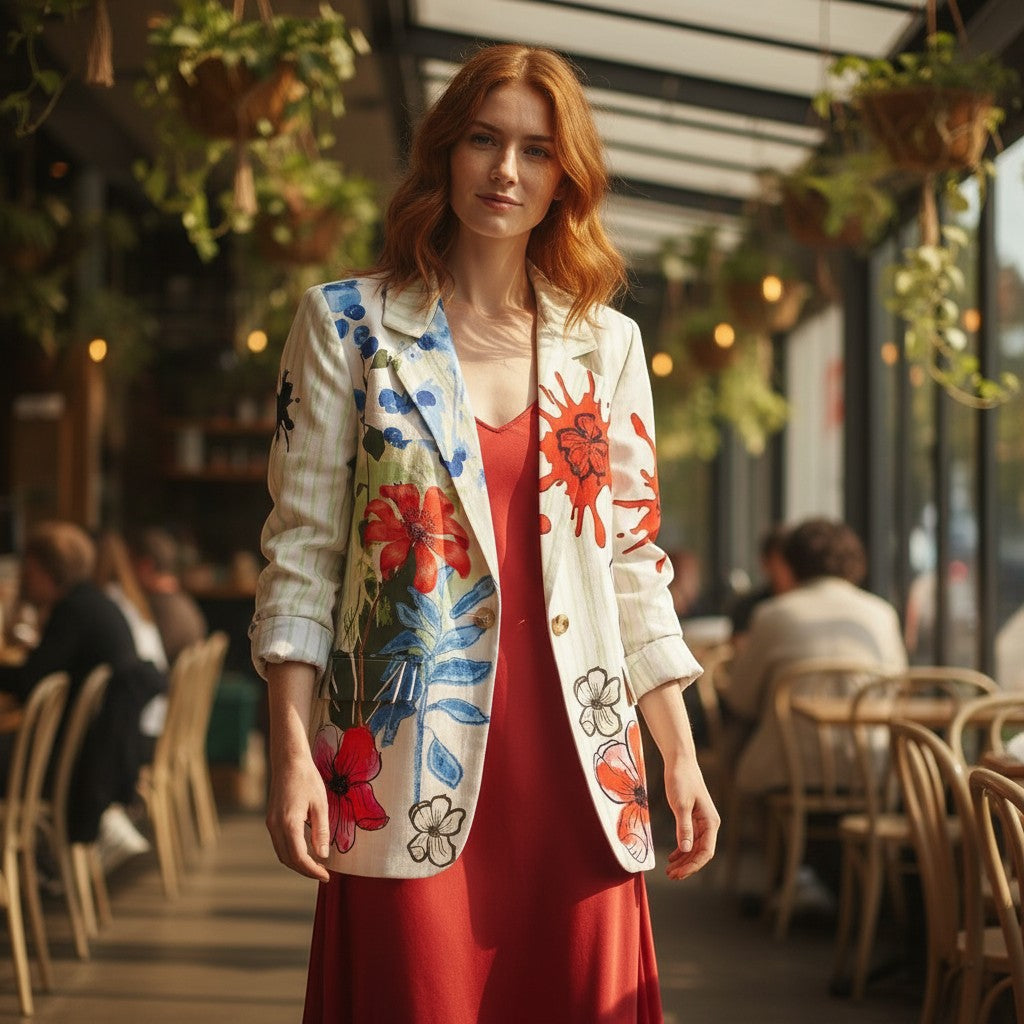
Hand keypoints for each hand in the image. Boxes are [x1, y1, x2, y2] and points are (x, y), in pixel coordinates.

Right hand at [265, 748, 330, 882]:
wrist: (288, 761)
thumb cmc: (307, 779)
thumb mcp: (320, 804)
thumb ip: (321, 831)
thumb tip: (323, 855)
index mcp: (288, 823)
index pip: (299, 857)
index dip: (312, 870)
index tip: (326, 876)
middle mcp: (275, 826)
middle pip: (288, 859)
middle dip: (305, 870)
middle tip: (323, 873)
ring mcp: (270, 823)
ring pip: (282, 853)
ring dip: (297, 862)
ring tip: (317, 864)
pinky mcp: (271, 819)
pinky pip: (280, 843)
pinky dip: (292, 852)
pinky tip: (306, 850)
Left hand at [662, 756, 719, 880]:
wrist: (680, 762)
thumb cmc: (681, 780)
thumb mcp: (680, 804)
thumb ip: (684, 828)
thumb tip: (686, 850)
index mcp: (711, 822)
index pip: (706, 852)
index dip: (693, 865)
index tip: (678, 873)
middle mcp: (710, 824)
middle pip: (701, 852)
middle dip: (687, 866)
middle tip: (670, 875)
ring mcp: (702, 821)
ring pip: (695, 847)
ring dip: (684, 859)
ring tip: (670, 870)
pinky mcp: (693, 817)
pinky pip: (690, 839)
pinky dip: (682, 849)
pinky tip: (673, 856)